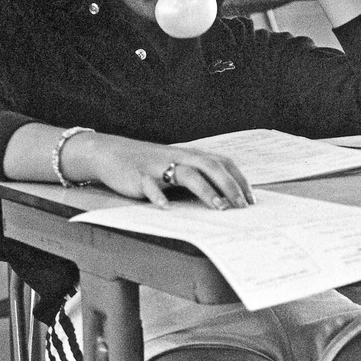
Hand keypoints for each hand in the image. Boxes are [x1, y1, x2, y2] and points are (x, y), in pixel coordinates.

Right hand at [79, 134, 254, 210]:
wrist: (110, 153)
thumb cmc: (148, 164)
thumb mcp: (175, 166)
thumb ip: (196, 177)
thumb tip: (222, 198)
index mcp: (190, 154)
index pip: (222, 162)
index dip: (239, 179)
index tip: (251, 198)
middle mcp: (178, 157)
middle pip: (210, 166)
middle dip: (229, 185)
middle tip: (242, 206)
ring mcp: (159, 166)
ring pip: (187, 174)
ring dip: (205, 190)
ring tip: (219, 207)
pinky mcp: (139, 176)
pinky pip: (150, 186)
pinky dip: (159, 197)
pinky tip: (166, 208)